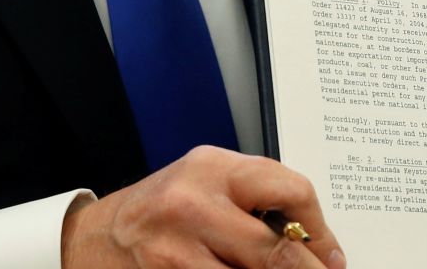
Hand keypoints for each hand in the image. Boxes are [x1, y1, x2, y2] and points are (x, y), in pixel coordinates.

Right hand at [61, 146, 346, 268]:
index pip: (291, 190)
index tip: (332, 257)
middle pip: (278, 251)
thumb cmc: (159, 211)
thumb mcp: (205, 184)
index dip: (322, 232)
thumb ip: (254, 200)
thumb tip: (314, 242)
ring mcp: (176, 249)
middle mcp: (193, 203)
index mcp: (212, 168)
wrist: (95, 239)